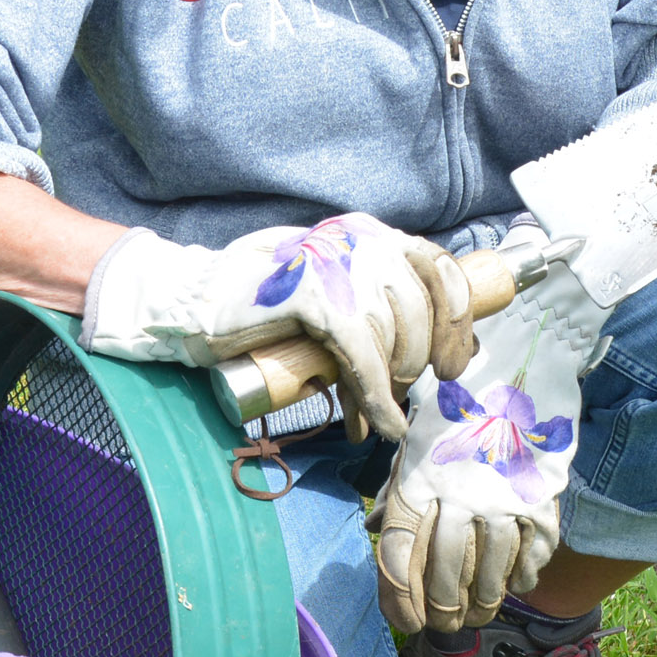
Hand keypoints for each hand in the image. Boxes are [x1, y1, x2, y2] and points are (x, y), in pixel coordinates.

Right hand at [78, 213, 476, 441]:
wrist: (198, 302)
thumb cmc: (269, 307)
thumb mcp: (335, 290)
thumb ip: (378, 304)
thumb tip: (439, 354)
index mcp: (370, 232)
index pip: (442, 268)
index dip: (458, 319)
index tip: (455, 361)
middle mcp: (359, 238)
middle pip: (423, 306)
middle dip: (424, 359)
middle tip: (411, 391)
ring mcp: (334, 262)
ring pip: (394, 334)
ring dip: (395, 384)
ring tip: (380, 410)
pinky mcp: (312, 295)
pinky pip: (363, 353)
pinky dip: (378, 396)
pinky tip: (382, 424)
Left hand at [373, 265, 606, 633]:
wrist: (519, 362)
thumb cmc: (457, 404)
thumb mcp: (417, 440)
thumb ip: (400, 489)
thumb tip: (377, 534)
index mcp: (417, 478)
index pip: (399, 553)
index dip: (400, 597)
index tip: (407, 620)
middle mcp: (457, 492)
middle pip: (445, 572)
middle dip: (443, 609)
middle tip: (445, 625)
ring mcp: (502, 496)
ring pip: (490, 569)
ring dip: (484, 600)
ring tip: (478, 613)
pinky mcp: (541, 495)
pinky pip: (534, 550)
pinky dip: (528, 573)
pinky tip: (520, 583)